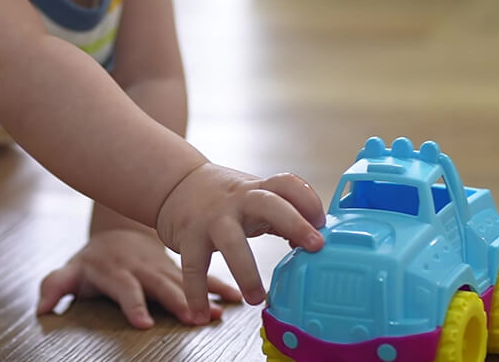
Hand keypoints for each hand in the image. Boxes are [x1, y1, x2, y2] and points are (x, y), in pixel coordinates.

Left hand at [37, 228, 241, 328]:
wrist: (120, 234)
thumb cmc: (94, 262)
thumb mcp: (72, 270)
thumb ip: (56, 286)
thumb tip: (42, 309)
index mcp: (117, 270)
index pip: (125, 288)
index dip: (134, 305)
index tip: (144, 323)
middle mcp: (144, 268)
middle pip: (162, 285)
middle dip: (178, 301)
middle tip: (193, 319)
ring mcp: (164, 266)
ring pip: (186, 280)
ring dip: (205, 295)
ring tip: (222, 311)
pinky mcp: (180, 267)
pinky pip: (203, 276)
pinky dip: (219, 286)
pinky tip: (235, 299)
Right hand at [154, 164, 325, 316]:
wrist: (176, 184)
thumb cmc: (227, 197)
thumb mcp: (255, 197)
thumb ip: (282, 216)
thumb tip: (314, 245)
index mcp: (259, 190)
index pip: (288, 185)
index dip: (308, 201)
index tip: (322, 222)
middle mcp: (239, 200)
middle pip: (269, 204)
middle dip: (294, 223)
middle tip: (316, 246)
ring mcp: (213, 218)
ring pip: (231, 242)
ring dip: (246, 272)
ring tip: (256, 299)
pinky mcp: (189, 237)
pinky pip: (193, 267)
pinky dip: (196, 294)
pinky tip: (201, 314)